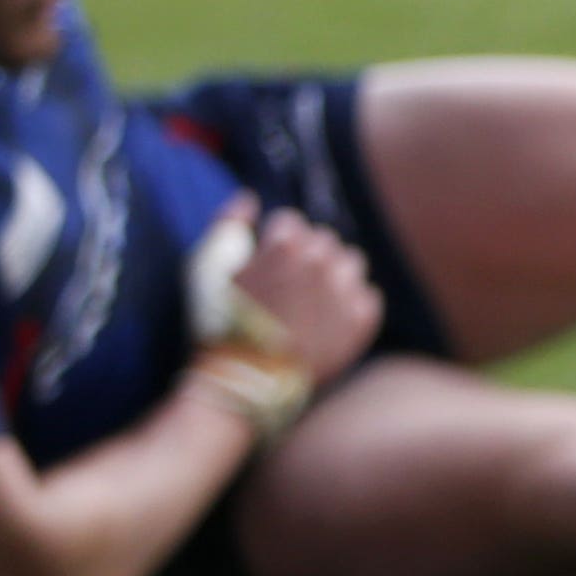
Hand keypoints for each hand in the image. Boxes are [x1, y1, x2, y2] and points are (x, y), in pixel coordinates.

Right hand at [221, 204, 381, 382]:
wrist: (246, 379)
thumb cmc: (221, 322)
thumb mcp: (209, 267)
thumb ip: (229, 224)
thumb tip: (250, 197)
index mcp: (285, 244)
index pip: (292, 223)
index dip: (274, 245)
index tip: (264, 270)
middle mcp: (321, 261)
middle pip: (323, 241)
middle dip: (306, 258)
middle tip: (285, 291)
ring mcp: (345, 290)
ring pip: (350, 263)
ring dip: (333, 276)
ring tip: (307, 304)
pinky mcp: (363, 319)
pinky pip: (366, 296)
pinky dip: (350, 305)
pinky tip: (325, 322)